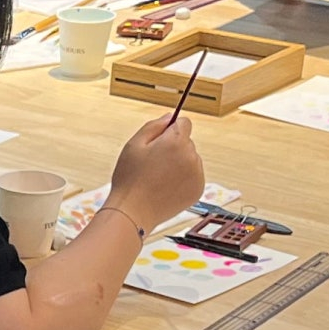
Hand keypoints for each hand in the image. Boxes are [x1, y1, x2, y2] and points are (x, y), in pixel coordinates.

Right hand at [106, 115, 205, 234]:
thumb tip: (170, 117)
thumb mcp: (134, 145)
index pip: (184, 123)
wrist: (133, 212)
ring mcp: (197, 174)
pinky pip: (193, 176)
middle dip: (173, 148)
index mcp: (176, 142)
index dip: (170, 130)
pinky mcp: (198, 189)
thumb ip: (154, 126)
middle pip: (187, 142)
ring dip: (179, 164)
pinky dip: (182, 179)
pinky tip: (166, 187)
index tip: (159, 141)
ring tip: (158, 178)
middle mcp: (191, 156)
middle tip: (153, 164)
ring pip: (190, 159)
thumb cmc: (130, 179)